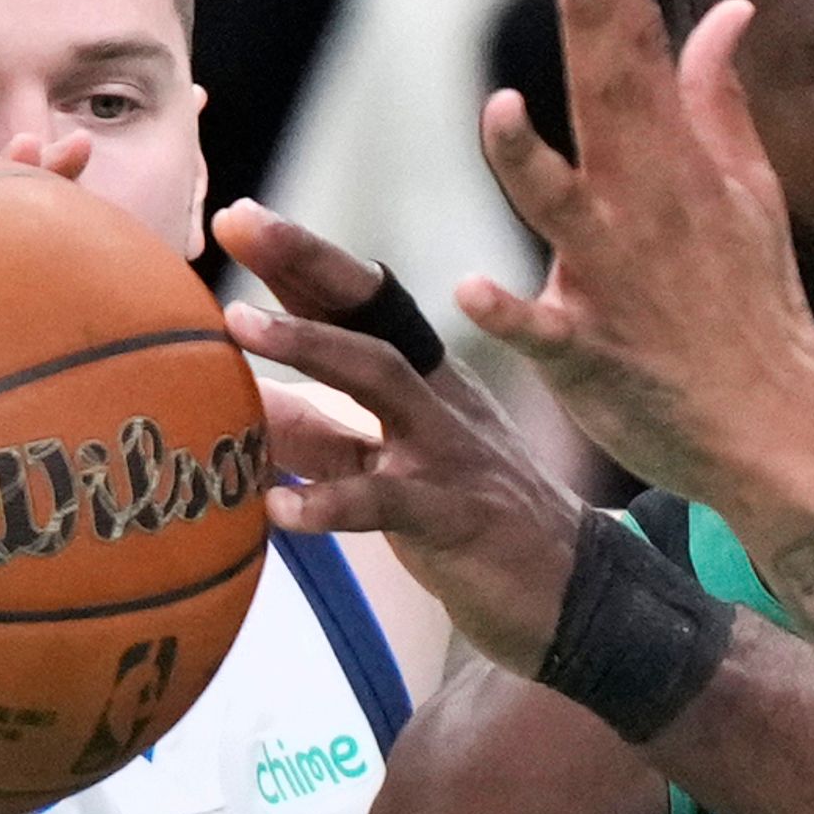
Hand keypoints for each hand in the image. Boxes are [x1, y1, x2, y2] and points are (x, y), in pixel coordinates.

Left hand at [215, 199, 600, 678]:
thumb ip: (321, 436)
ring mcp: (452, 453)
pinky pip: (389, 503)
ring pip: (382, 382)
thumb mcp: (389, 467)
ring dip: (311, 345)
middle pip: (372, 316)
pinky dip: (331, 504)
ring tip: (238, 327)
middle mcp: (440, 400)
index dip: (303, 260)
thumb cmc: (470, 522)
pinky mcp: (459, 516)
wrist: (575, 595)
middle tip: (240, 224)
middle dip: (308, 264)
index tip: (238, 218)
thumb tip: (243, 404)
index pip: (360, 305)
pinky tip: (275, 508)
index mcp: (425, 381)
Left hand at [459, 0, 813, 531]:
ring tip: (500, 111)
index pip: (643, 56)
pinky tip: (473, 290)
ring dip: (529, 163)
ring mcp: (615, 280)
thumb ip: (718, 99)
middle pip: (610, 102)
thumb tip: (725, 10)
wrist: (776, 428)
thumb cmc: (752, 308)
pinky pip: (543, 330)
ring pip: (562, 210)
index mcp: (674, 167)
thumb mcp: (749, 195)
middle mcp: (642, 210)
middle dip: (595, 24)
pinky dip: (510, 313)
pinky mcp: (590, 354)